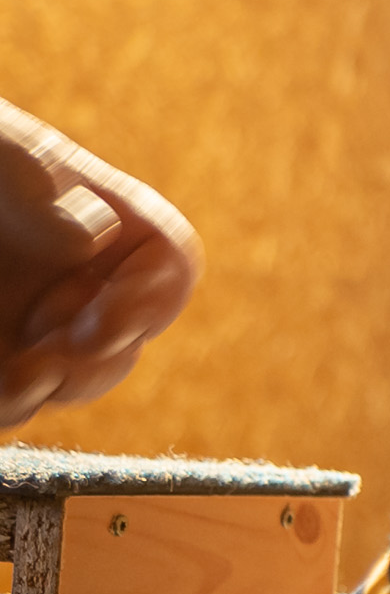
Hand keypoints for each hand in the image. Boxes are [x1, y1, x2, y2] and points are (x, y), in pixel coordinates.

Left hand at [0, 103, 201, 430]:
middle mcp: (70, 275)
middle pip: (124, 342)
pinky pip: (10, 399)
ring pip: (66, 382)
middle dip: (92, 364)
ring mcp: (25, 320)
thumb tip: (94, 233)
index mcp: (97, 217)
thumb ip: (33, 190)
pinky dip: (4, 403)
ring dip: (43, 392)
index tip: (97, 329)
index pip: (168, 266)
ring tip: (10, 382)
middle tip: (44, 363)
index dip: (149, 305)